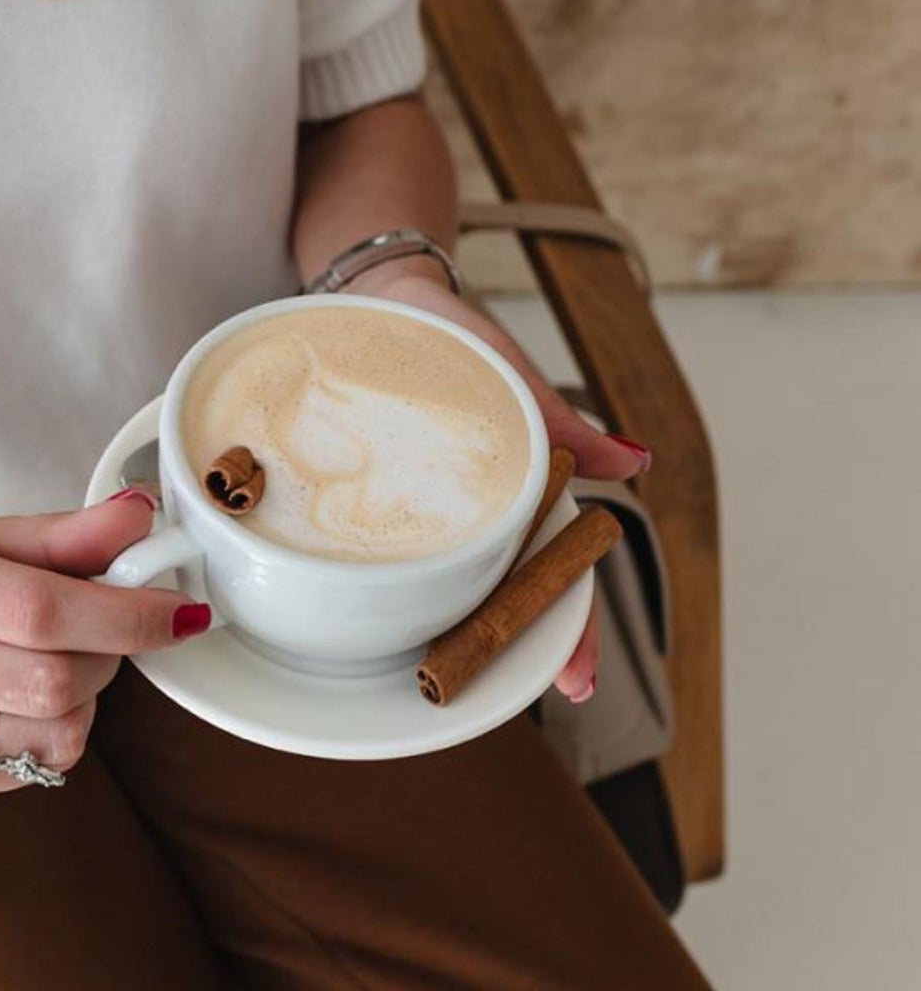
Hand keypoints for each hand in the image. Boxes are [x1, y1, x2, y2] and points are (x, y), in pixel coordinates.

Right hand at [0, 491, 205, 797]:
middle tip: (105, 628)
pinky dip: (59, 728)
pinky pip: (40, 765)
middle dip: (109, 653)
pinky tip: (22, 694)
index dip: (124, 614)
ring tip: (56, 657)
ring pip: (57, 731)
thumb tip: (143, 518)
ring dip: (88, 694)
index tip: (182, 612)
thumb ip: (69, 533)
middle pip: (53, 680)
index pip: (38, 609)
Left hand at [347, 266, 651, 702]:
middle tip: (490, 695)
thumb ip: (562, 421)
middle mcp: (471, 514)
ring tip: (434, 680)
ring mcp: (421, 512)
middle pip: (505, 596)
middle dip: (510, 651)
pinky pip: (377, 547)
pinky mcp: (365, 497)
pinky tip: (355, 620)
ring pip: (448, 585)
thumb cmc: (453, 335)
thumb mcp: (507, 371)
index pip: (558, 573)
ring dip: (449, 631)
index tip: (578, 683)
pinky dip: (382, 585)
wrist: (379, 295)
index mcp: (516, 494)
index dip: (572, 630)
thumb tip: (635, 463)